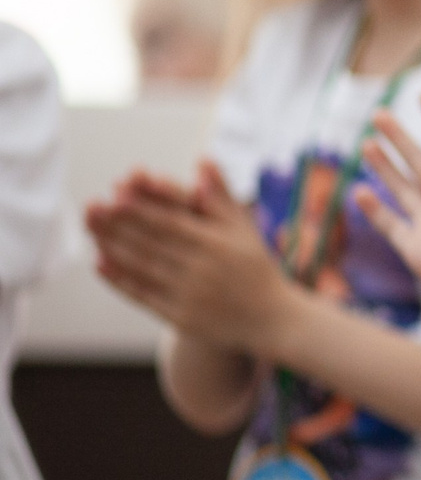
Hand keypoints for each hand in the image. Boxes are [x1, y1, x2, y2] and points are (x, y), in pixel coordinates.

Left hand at [89, 161, 302, 354]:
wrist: (270, 318)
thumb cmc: (254, 266)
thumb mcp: (244, 227)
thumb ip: (221, 195)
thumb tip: (202, 161)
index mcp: (218, 243)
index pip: (171, 221)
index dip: (141, 208)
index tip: (114, 192)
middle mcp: (202, 268)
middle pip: (150, 242)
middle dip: (117, 224)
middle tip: (91, 207)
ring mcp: (190, 295)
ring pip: (142, 267)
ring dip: (112, 247)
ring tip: (90, 229)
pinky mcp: (180, 317)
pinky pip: (143, 295)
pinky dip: (119, 279)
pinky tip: (100, 264)